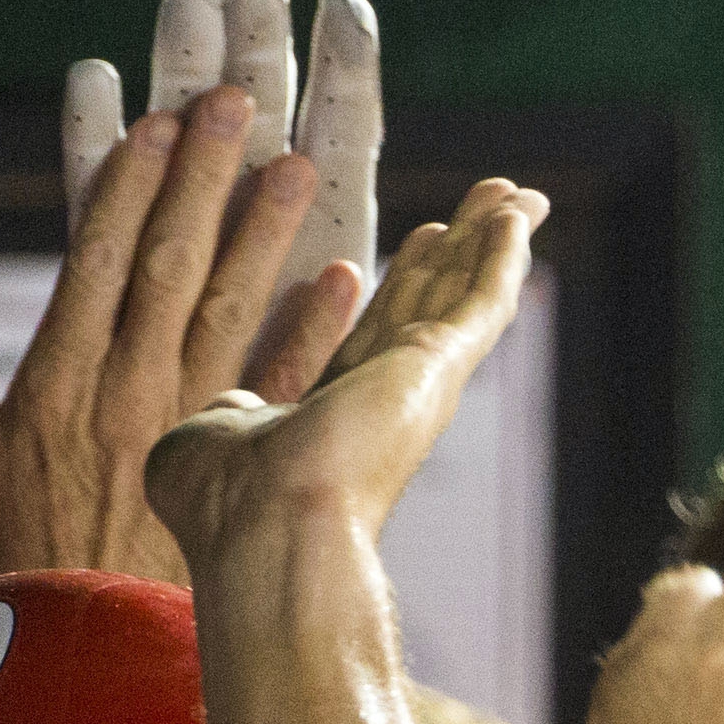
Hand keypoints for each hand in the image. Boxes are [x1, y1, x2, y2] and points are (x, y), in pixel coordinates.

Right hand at [0, 0, 377, 586]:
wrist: (69, 658)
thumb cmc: (3, 555)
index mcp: (54, 385)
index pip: (94, 261)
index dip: (125, 186)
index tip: (155, 123)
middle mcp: (123, 394)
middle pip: (164, 266)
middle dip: (201, 179)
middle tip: (236, 104)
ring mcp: (183, 430)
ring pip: (227, 312)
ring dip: (264, 235)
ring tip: (298, 165)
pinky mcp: (226, 468)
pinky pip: (278, 390)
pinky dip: (312, 334)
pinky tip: (345, 279)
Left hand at [139, 178, 548, 565]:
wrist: (261, 530)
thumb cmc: (221, 504)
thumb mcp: (206, 440)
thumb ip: (227, 413)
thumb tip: (228, 408)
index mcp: (329, 410)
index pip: (375, 330)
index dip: (400, 282)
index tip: (423, 240)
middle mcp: (381, 396)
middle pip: (429, 303)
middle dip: (458, 251)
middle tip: (491, 200)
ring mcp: (414, 383)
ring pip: (458, 293)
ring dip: (487, 240)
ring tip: (517, 193)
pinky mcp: (436, 368)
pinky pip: (480, 302)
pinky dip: (502, 258)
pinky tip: (517, 217)